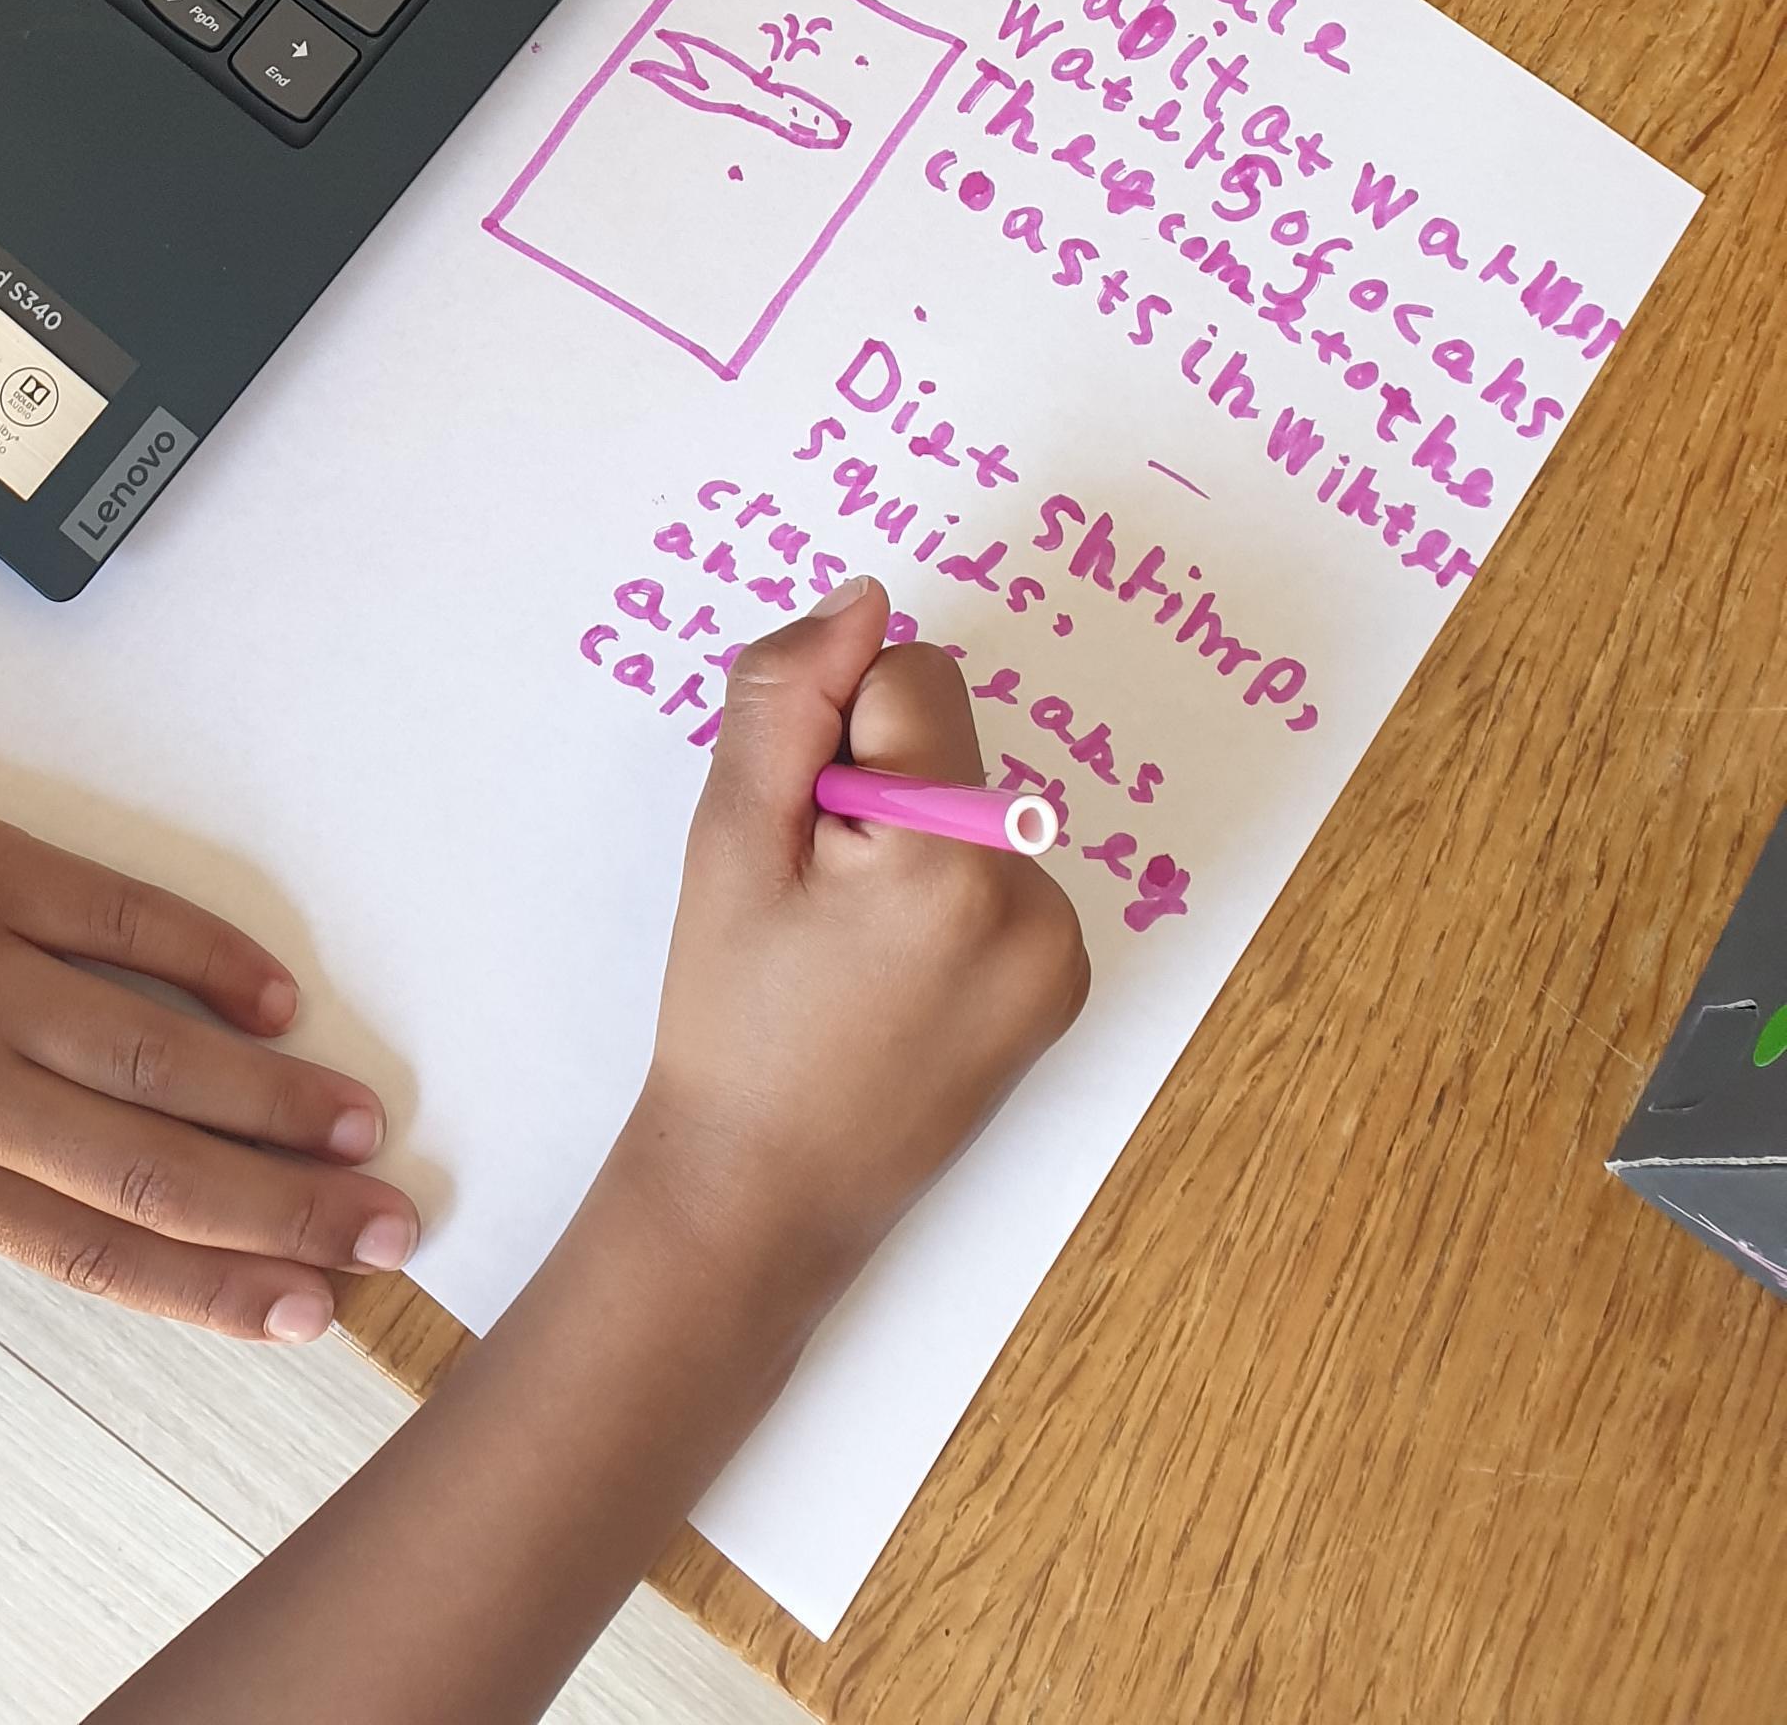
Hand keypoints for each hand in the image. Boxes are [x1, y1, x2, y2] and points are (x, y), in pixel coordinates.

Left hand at [0, 728, 421, 1341]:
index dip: (216, 1290)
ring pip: (159, 1054)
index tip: (309, 1316)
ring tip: (361, 1127)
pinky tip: (271, 993)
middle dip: (285, 1213)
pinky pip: (119, 919)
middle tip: (391, 1230)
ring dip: (273, 1098)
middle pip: (155, 1169)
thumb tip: (37, 1154)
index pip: (96, 1253)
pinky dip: (205, 955)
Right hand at [607, 579, 1087, 1336]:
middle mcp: (1035, 898)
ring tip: (844, 947)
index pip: (910, 676)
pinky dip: (940, 893)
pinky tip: (886, 974)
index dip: (831, 734)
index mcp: (951, 857)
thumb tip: (866, 600)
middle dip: (871, 784)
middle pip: (946, 740)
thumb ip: (787, 694)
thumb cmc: (731, 1013)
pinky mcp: (1062, 985)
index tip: (798, 831)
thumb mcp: (728, 836)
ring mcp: (1061, 951)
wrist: (763, 1189)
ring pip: (968, 802)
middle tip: (810, 900)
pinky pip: (996, 869)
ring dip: (904, 839)